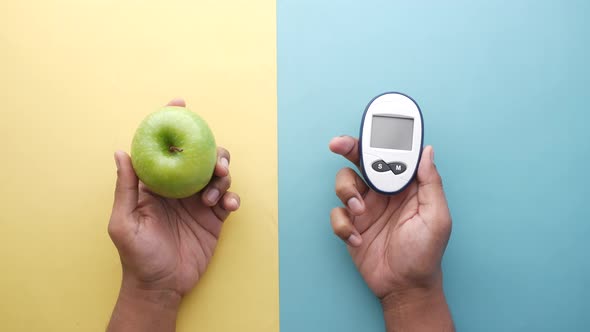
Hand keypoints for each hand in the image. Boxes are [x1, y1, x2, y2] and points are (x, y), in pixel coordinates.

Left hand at [107, 99, 239, 331]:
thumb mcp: (124, 221)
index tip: (180, 103)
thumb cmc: (136, 256)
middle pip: (199, 156)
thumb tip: (121, 151)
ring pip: (217, 174)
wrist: (161, 286)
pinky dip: (232, 197)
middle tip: (216, 164)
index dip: (171, 121)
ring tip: (214, 195)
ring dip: (222, 177)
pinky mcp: (215, 217)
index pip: (163, 147)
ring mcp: (198, 201)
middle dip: (211, 152)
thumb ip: (126, 187)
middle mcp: (179, 187)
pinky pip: (229, 198)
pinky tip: (227, 207)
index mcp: (156, 183)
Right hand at [329, 136, 452, 330]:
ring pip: (345, 183)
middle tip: (337, 144)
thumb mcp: (437, 217)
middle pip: (362, 162)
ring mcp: (366, 208)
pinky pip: (337, 214)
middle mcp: (384, 193)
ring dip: (346, 193)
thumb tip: (427, 151)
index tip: (373, 127)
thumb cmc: (426, 254)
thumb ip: (431, 183)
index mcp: (406, 187)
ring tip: (358, 211)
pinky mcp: (351, 225)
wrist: (404, 287)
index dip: (382, 140)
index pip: (393, 156)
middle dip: (349, 149)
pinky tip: (358, 238)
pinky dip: (343, 225)